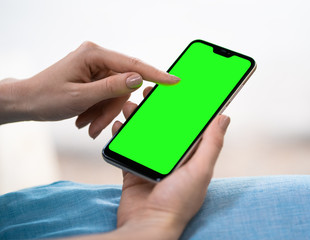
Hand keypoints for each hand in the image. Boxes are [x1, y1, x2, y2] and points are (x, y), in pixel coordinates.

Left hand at [0, 42, 179, 137]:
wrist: (27, 102)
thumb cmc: (47, 97)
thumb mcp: (80, 97)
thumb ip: (110, 88)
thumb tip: (138, 79)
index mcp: (93, 54)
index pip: (132, 64)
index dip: (155, 74)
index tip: (174, 81)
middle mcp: (96, 58)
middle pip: (122, 84)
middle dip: (112, 108)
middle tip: (98, 128)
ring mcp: (95, 68)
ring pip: (115, 93)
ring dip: (104, 113)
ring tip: (88, 126)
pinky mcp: (93, 78)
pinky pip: (106, 95)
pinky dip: (99, 110)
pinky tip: (86, 120)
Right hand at [110, 87, 230, 238]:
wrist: (148, 225)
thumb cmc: (178, 201)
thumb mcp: (200, 170)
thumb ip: (211, 143)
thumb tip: (224, 117)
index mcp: (190, 157)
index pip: (188, 126)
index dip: (183, 107)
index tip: (176, 89)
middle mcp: (171, 158)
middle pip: (163, 127)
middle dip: (156, 109)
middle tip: (149, 92)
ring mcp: (151, 163)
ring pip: (144, 134)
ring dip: (137, 119)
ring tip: (130, 105)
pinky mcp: (134, 170)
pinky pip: (127, 148)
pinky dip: (123, 136)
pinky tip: (119, 125)